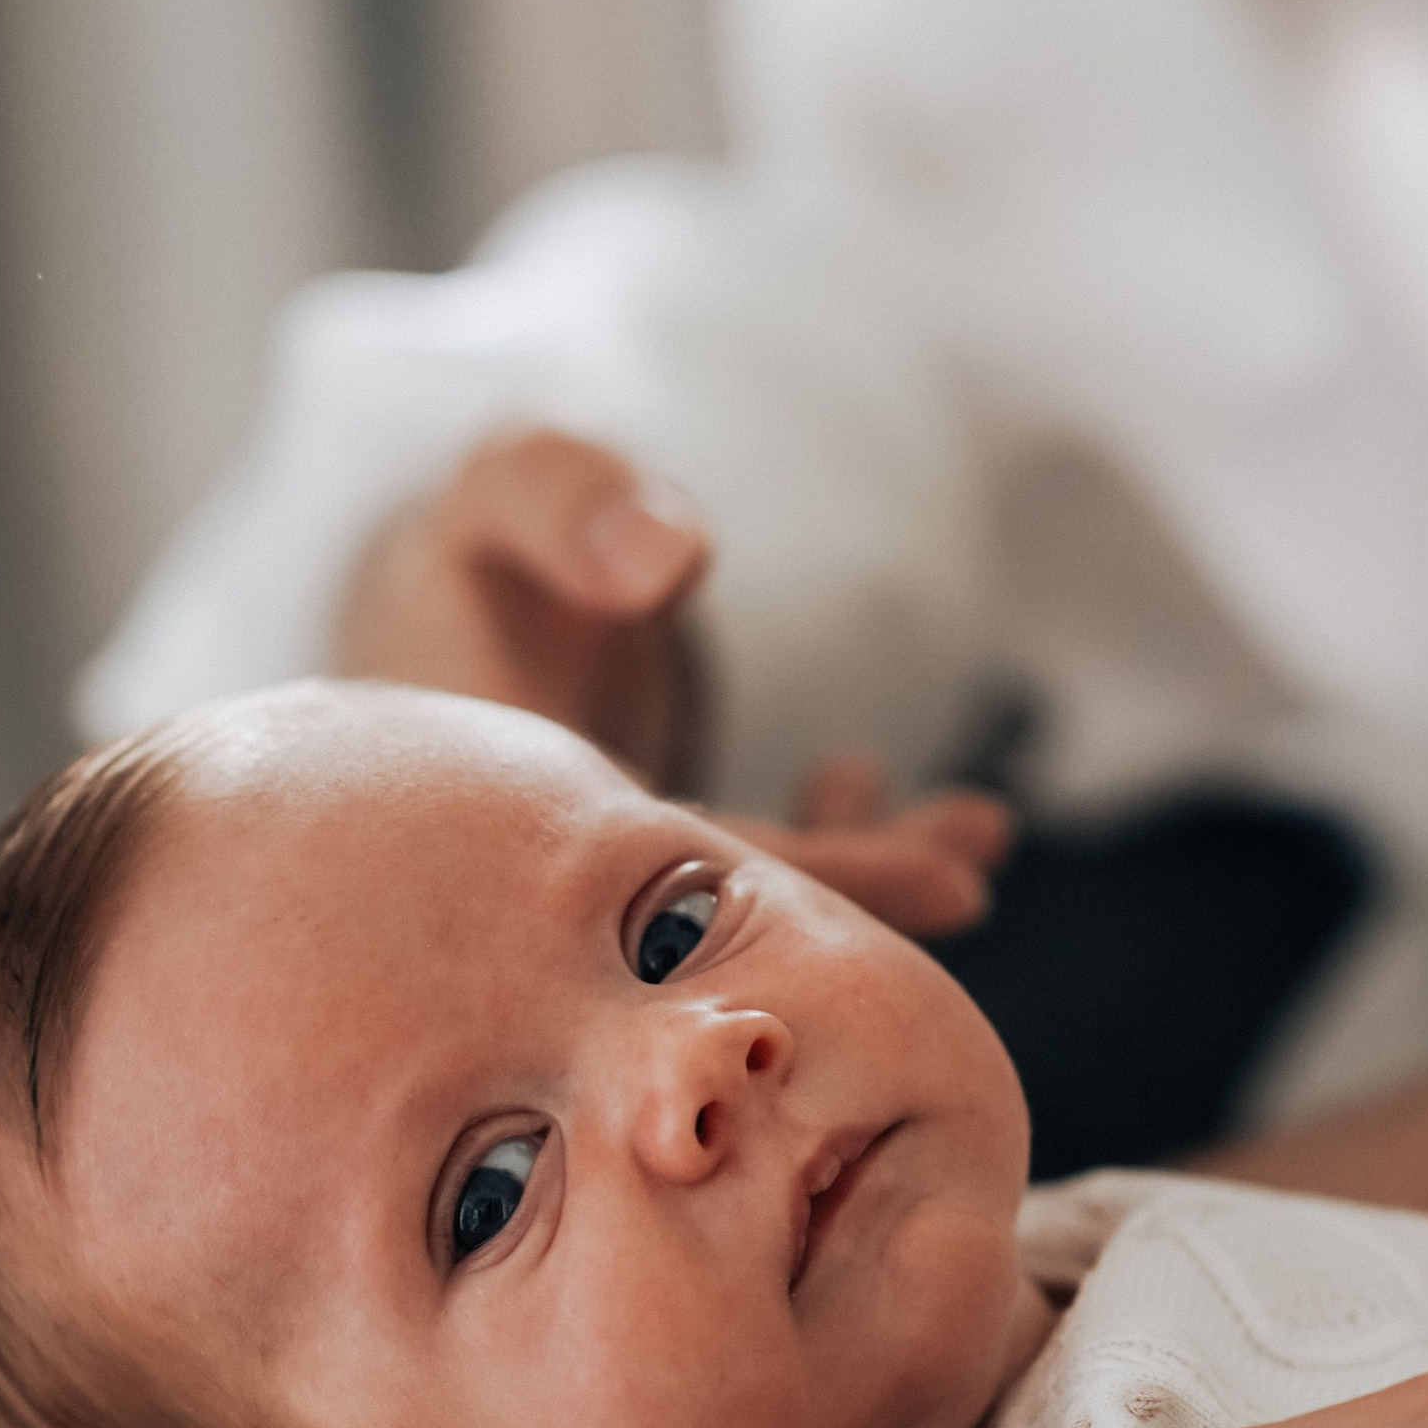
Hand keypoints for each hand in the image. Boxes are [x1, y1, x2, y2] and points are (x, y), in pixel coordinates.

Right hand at [335, 429, 1010, 933]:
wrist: (449, 608)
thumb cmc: (479, 545)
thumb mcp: (500, 489)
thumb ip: (563, 499)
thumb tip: (666, 562)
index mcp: (504, 826)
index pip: (662, 891)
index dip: (803, 888)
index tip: (936, 883)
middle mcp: (548, 894)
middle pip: (714, 938)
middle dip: (855, 912)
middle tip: (971, 879)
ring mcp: (607, 910)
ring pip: (748, 925)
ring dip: (868, 885)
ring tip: (979, 832)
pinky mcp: (658, 901)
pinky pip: (761, 901)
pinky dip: (848, 860)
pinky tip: (921, 814)